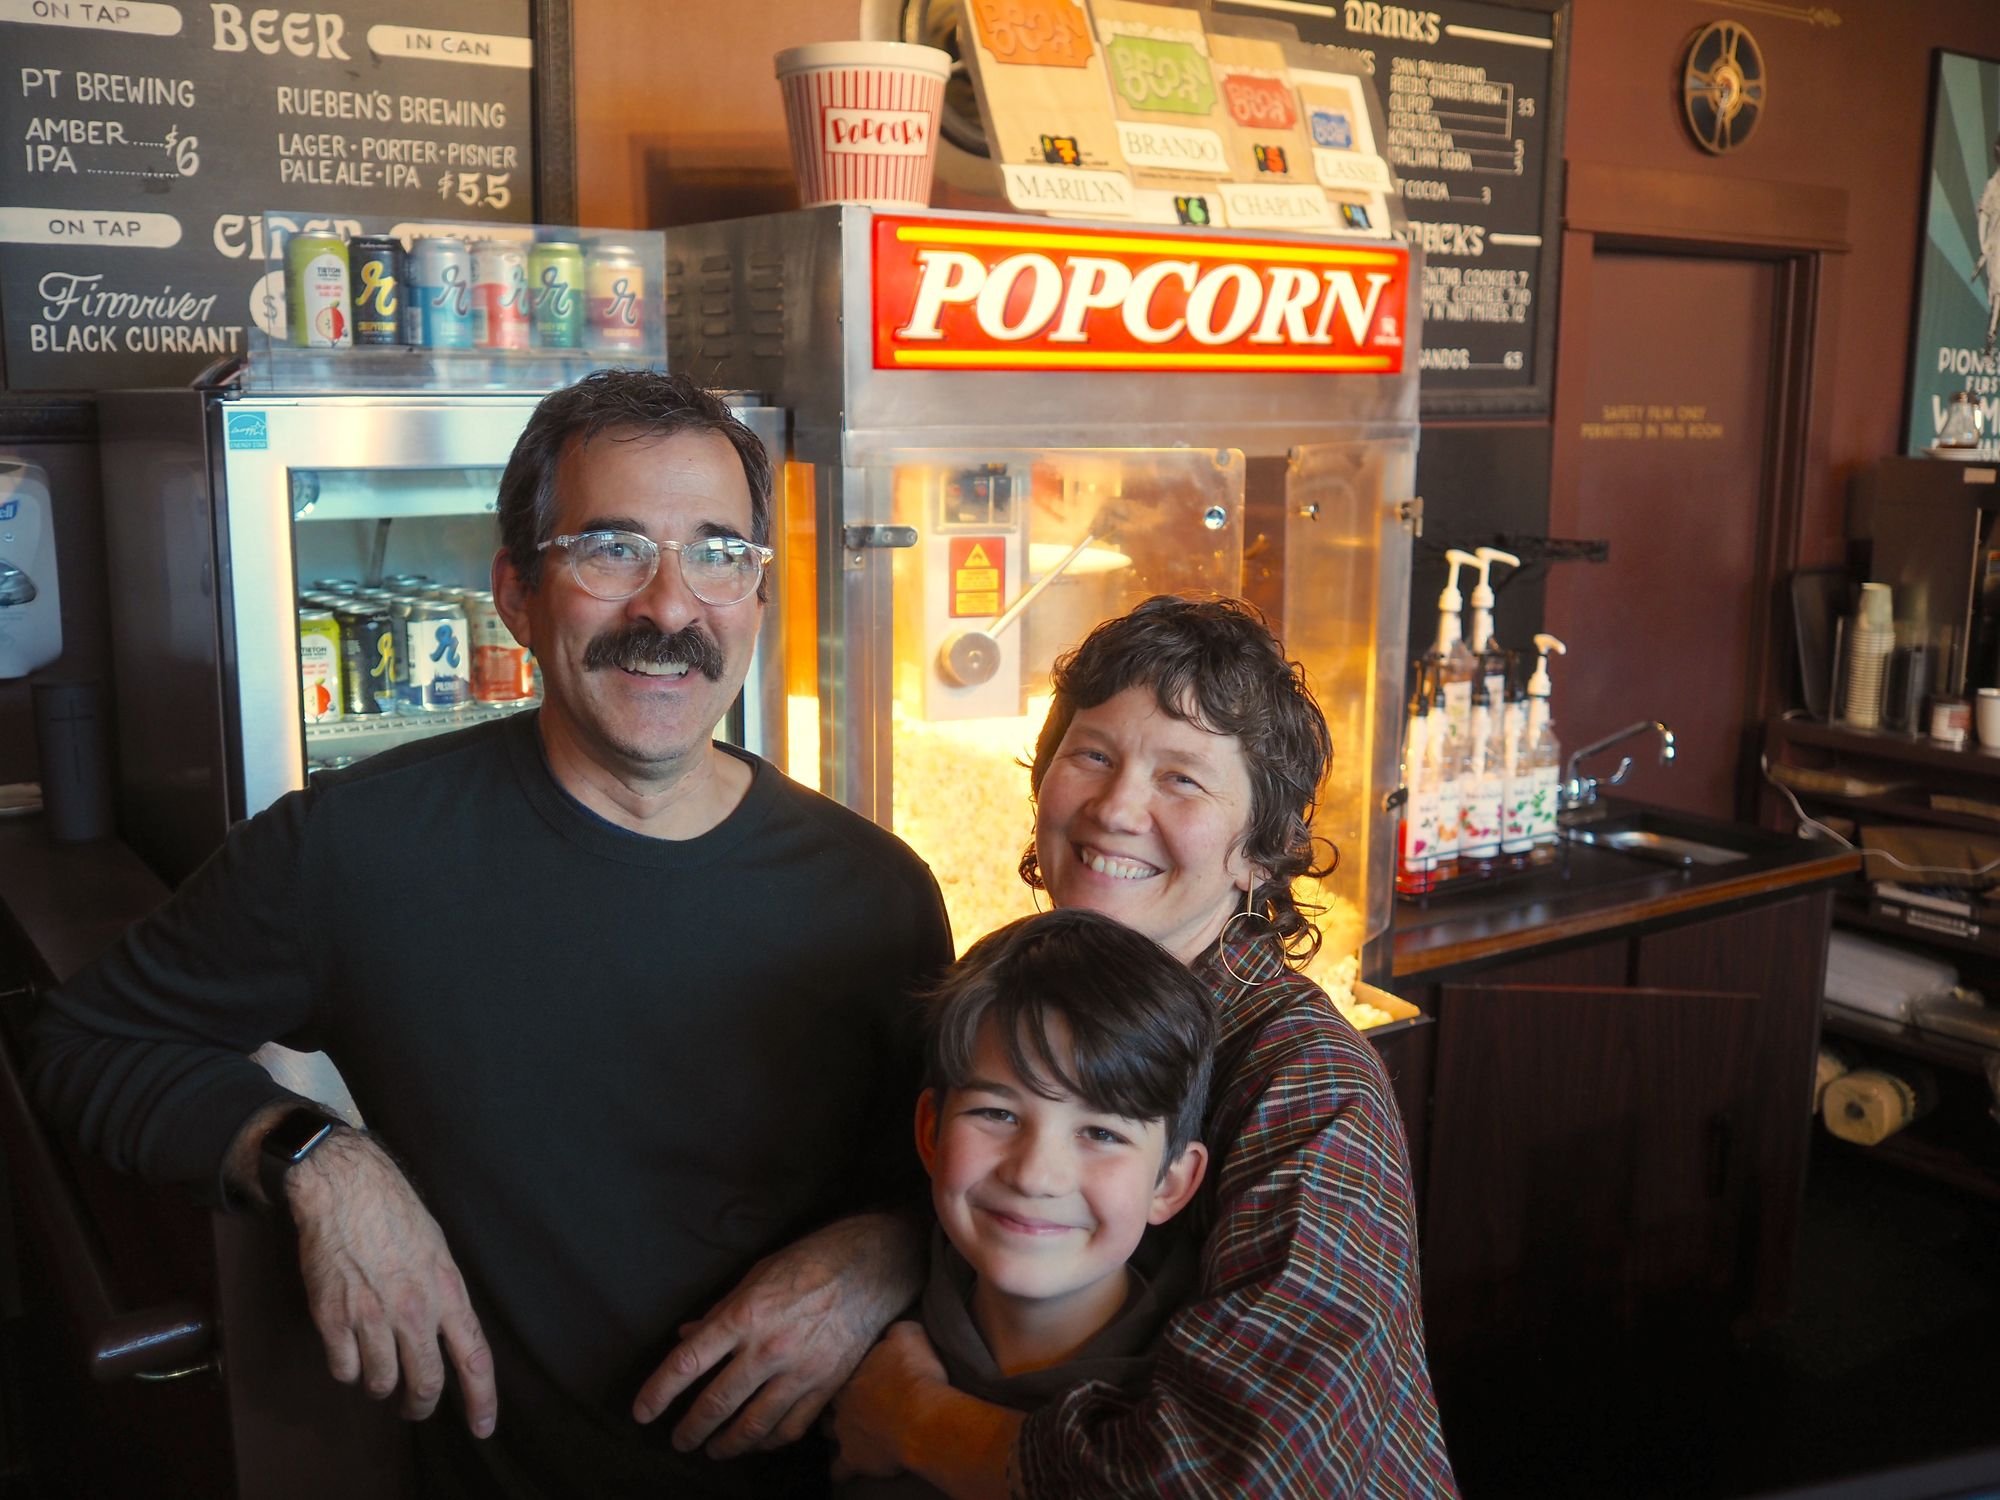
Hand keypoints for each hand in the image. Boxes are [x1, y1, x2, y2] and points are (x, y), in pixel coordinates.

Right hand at [286, 1130, 496, 1436]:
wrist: (347, 1191)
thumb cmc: (396, 1214)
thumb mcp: (438, 1252)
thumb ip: (443, 1296)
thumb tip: (446, 1333)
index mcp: (448, 1292)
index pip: (474, 1358)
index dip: (482, 1399)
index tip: (483, 1427)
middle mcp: (414, 1311)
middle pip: (425, 1384)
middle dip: (419, 1406)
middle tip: (413, 1408)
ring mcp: (372, 1317)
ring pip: (380, 1384)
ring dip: (379, 1384)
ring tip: (377, 1366)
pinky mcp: (333, 1319)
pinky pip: (344, 1370)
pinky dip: (347, 1367)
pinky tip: (349, 1346)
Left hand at [631, 1212, 923, 1458]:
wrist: (871, 1267)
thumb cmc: (807, 1263)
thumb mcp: (754, 1277)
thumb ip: (719, 1313)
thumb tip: (685, 1338)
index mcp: (744, 1315)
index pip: (687, 1363)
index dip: (658, 1393)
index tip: (643, 1413)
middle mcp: (768, 1348)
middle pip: (715, 1404)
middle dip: (690, 1429)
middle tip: (679, 1441)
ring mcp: (800, 1371)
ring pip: (752, 1426)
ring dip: (725, 1444)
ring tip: (712, 1450)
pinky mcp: (826, 1385)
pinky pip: (790, 1428)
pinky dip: (767, 1442)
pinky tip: (755, 1442)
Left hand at [827, 1321, 947, 1480]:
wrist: (921, 1417)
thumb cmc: (915, 1373)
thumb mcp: (909, 1335)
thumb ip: (895, 1330)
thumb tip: (890, 1329)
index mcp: (850, 1369)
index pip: (834, 1367)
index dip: (841, 1368)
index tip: (848, 1368)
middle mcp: (840, 1399)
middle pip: (827, 1398)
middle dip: (834, 1398)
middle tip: (847, 1397)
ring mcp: (844, 1430)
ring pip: (827, 1430)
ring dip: (835, 1429)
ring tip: (845, 1428)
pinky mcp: (854, 1459)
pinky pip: (838, 1469)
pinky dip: (841, 1469)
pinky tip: (843, 1469)